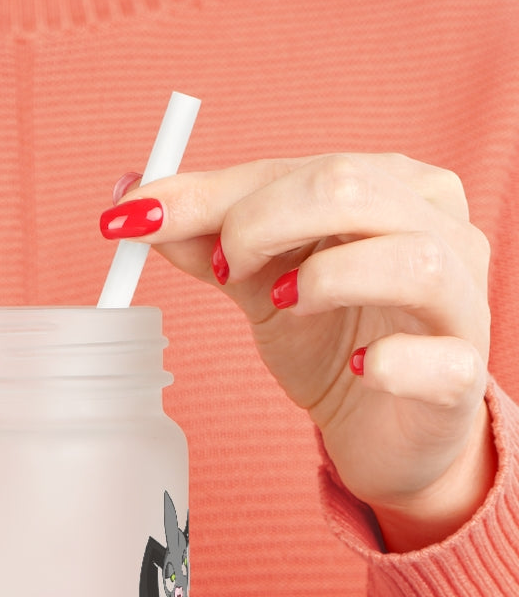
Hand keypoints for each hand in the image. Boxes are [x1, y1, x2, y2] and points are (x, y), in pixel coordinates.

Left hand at [102, 154, 494, 550]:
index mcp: (388, 188)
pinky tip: (358, 369)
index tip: (135, 218)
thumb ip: (207, 241)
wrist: (382, 427)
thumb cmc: (329, 340)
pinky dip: (391, 362)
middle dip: (261, 222)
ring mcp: (460, 301)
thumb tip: (133, 201)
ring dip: (325, 279)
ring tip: (281, 305)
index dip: (210, 194)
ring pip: (411, 259)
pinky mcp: (462, 374)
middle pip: (351, 188)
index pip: (295, 169)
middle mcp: (437, 228)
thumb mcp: (259, 284)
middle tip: (222, 270)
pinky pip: (439, 359)